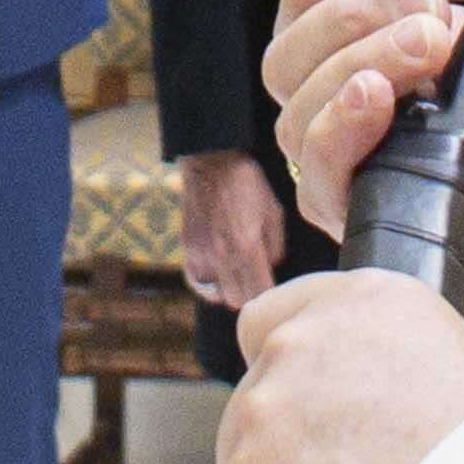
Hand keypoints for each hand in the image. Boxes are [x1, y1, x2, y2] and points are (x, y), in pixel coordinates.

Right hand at [173, 145, 293, 315]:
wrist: (211, 163)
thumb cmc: (247, 184)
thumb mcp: (274, 211)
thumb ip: (276, 246)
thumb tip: (272, 267)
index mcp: (247, 246)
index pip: (259, 294)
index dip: (269, 295)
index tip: (274, 287)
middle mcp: (221, 255)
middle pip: (237, 301)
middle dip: (250, 295)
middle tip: (257, 280)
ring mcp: (200, 254)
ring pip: (217, 295)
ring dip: (230, 290)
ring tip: (239, 275)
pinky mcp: (187, 249)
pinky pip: (197, 283)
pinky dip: (209, 284)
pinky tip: (219, 274)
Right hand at [264, 0, 463, 370]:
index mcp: (431, 51)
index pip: (324, 9)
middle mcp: (400, 110)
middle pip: (291, 55)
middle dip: (345, 13)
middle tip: (433, 12)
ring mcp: (395, 167)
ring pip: (294, 113)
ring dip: (346, 61)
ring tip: (432, 50)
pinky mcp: (401, 223)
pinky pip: (322, 182)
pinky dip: (336, 130)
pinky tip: (384, 103)